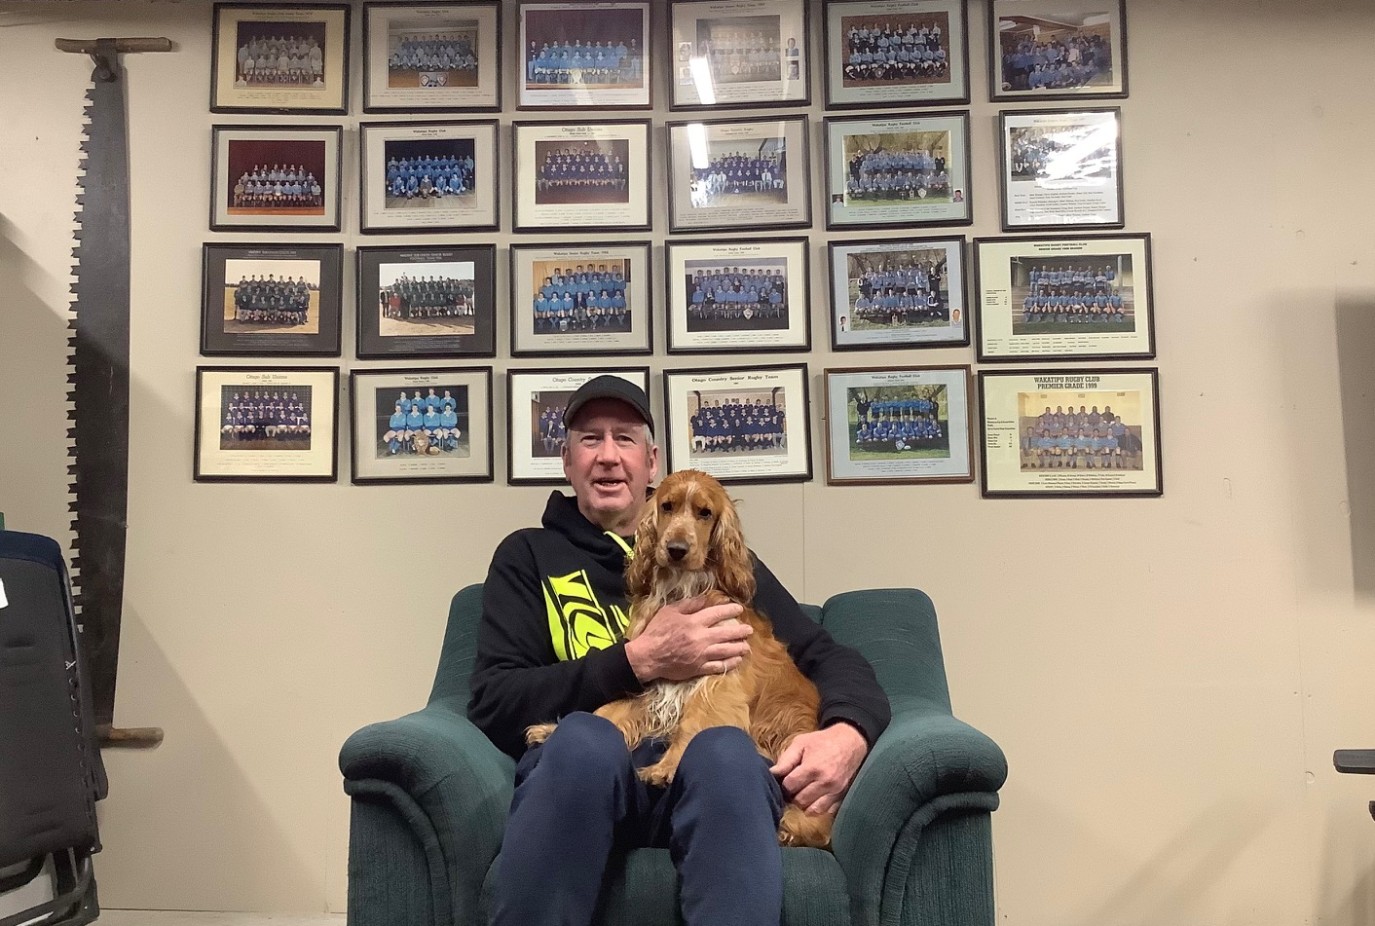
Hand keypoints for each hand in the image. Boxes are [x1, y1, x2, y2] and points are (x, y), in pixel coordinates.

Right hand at [624, 596, 750, 682]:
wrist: (647, 656)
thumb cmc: (656, 632)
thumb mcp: (669, 611)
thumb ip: (689, 604)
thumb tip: (705, 599)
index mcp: (694, 622)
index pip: (717, 614)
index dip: (730, 610)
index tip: (739, 609)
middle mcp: (701, 638)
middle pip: (726, 634)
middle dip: (740, 631)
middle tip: (749, 630)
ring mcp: (701, 655)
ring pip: (726, 651)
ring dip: (739, 648)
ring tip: (747, 646)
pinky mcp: (698, 668)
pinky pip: (718, 666)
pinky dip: (730, 664)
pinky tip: (736, 660)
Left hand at [769, 723, 867, 814]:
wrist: (850, 742)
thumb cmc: (823, 741)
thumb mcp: (801, 743)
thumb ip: (786, 760)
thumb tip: (773, 774)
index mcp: (813, 768)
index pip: (790, 786)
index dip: (784, 784)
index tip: (785, 779)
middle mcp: (825, 782)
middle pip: (799, 801)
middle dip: (793, 795)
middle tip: (793, 786)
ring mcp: (835, 791)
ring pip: (812, 810)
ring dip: (804, 804)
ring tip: (803, 792)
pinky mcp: (842, 796)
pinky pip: (826, 811)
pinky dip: (817, 807)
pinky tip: (814, 797)